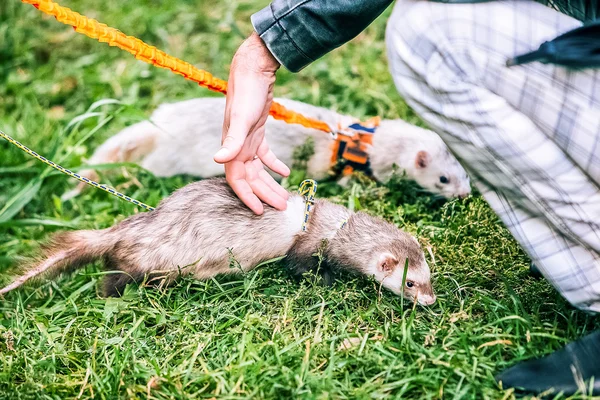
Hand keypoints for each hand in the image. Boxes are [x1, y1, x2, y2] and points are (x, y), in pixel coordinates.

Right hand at [214, 32, 289, 214]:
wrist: (252, 70)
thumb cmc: (247, 93)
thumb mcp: (242, 119)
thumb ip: (232, 141)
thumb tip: (218, 160)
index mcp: (232, 148)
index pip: (237, 181)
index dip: (247, 197)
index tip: (259, 212)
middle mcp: (238, 147)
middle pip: (251, 179)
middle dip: (265, 194)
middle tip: (282, 208)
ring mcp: (248, 140)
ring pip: (259, 170)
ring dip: (271, 183)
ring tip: (285, 197)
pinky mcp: (257, 132)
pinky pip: (265, 154)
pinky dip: (274, 164)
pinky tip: (286, 172)